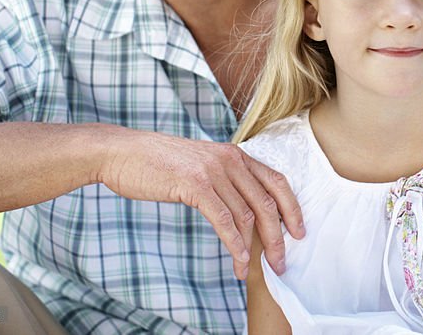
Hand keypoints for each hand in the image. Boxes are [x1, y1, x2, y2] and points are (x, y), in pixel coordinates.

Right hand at [97, 126, 303, 279]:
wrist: (123, 152)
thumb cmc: (158, 163)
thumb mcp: (201, 165)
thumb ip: (224, 180)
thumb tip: (242, 209)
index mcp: (235, 155)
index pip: (276, 181)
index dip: (292, 208)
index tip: (299, 231)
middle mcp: (230, 160)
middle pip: (268, 201)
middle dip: (278, 236)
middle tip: (282, 261)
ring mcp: (214, 171)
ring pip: (247, 214)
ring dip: (254, 247)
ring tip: (253, 270)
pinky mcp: (195, 184)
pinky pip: (223, 219)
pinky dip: (234, 243)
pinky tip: (237, 260)